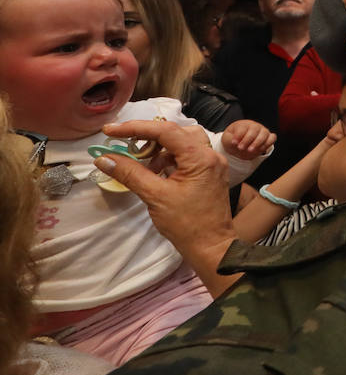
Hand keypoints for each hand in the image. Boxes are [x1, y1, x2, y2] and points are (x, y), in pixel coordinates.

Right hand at [94, 120, 237, 289]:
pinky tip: (156, 173)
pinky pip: (188, 156)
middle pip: (176, 132)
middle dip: (149, 138)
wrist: (211, 246)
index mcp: (201, 157)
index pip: (166, 130)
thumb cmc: (186, 223)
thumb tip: (104, 159)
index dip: (136, 128)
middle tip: (128, 148)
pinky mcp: (210, 173)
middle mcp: (211, 155)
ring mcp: (213, 164)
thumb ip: (130, 173)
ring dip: (160, 150)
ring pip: (183, 143)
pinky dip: (169, 159)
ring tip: (143, 165)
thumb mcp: (154, 196)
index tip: (111, 131)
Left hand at [221, 119, 275, 159]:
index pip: (242, 127)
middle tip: (240, 148)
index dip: (238, 135)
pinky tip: (260, 150)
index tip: (234, 143)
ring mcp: (263, 131)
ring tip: (250, 150)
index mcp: (243, 124)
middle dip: (247, 140)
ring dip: (258, 142)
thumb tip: (234, 142)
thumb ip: (229, 139)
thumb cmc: (234, 139)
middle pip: (254, 130)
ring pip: (264, 133)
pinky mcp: (269, 137)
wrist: (241, 143)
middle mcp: (254, 126)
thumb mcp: (227, 139)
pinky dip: (268, 143)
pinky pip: (272, 138)